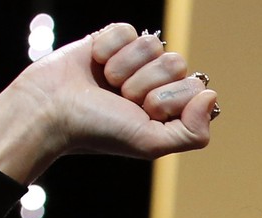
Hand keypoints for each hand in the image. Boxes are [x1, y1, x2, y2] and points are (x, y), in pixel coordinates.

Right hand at [0, 23, 218, 183]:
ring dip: (125, 67)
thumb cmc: (98, 132)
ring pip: (153, 44)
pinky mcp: (111, 39)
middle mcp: (154, 83)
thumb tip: (210, 95)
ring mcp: (134, 61)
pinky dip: (108, 48)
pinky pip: (127, 30)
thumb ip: (192, 133)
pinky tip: (95, 63)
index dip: (167, 100)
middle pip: (176, 63)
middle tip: (119, 100)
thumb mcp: (150, 143)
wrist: (51, 111)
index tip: (141, 114)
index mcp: (168, 109)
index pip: (194, 87)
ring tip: (105, 84)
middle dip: (145, 84)